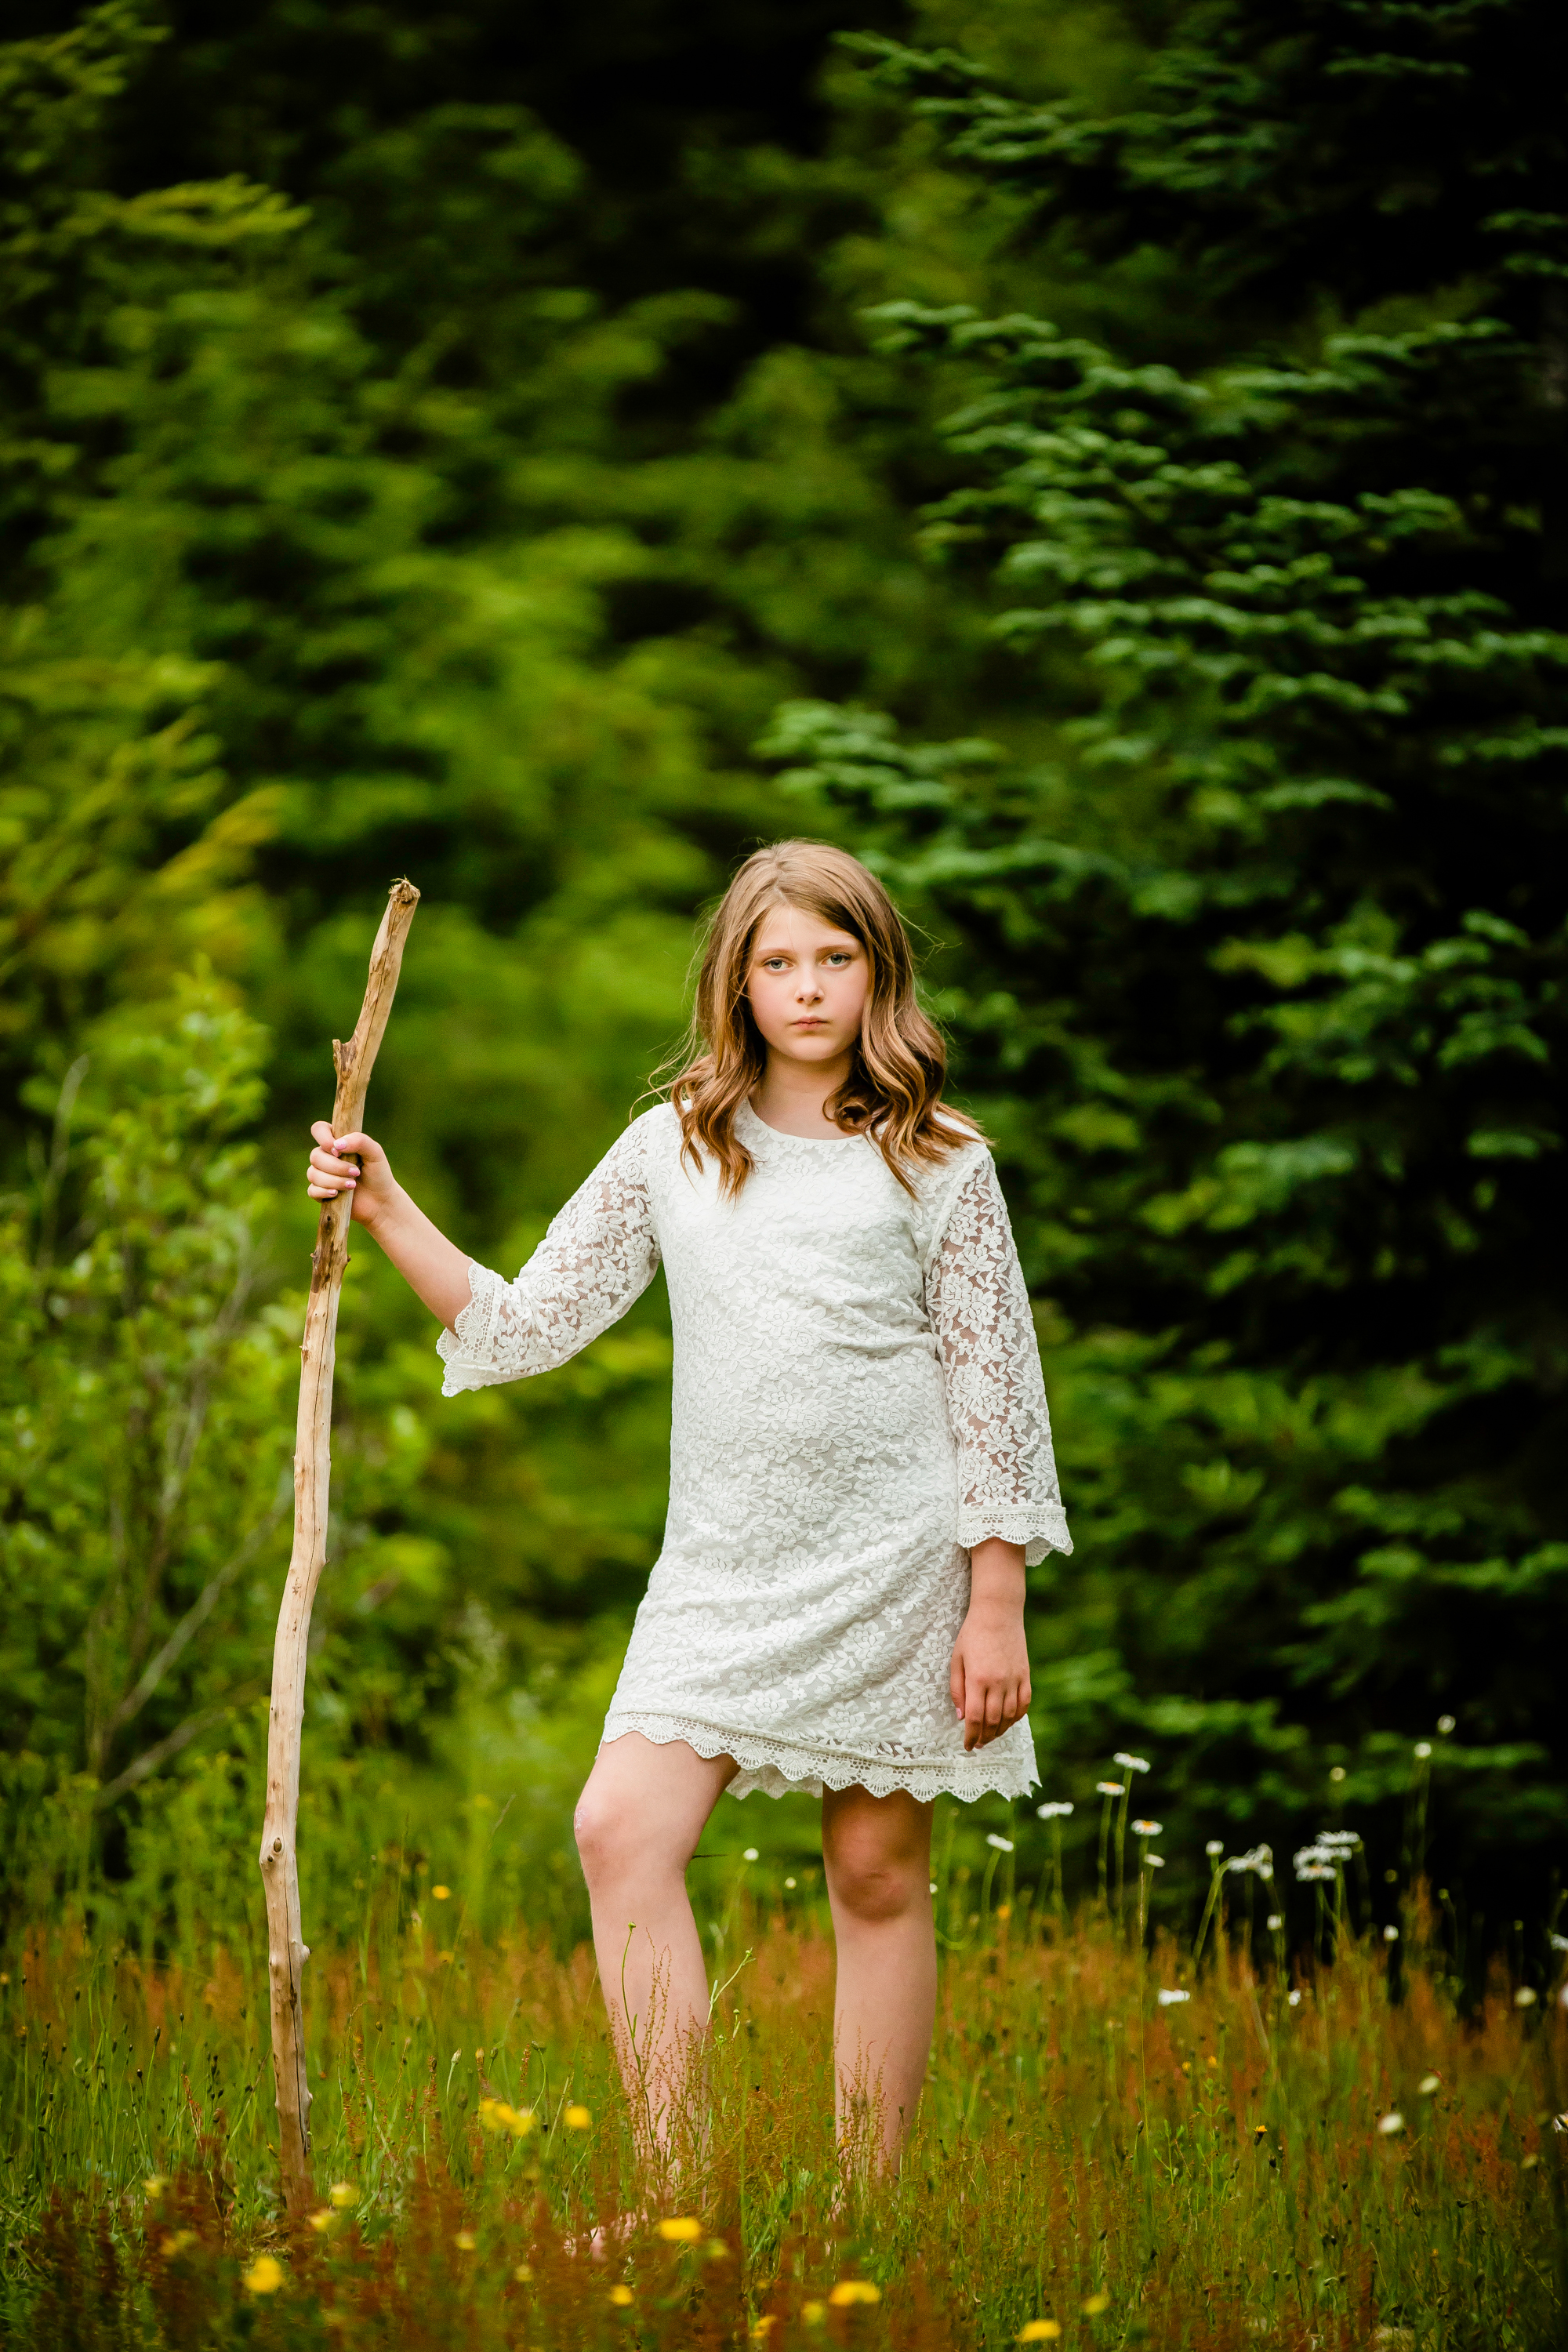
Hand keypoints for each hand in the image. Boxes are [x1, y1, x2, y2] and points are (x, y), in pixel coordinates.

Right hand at [306, 1123, 399, 1230]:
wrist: (380, 1201)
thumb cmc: (378, 1174)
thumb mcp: (375, 1153)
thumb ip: (360, 1141)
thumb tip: (338, 1144)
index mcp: (338, 1142)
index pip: (319, 1129)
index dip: (324, 1138)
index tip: (339, 1150)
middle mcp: (326, 1156)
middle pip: (315, 1156)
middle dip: (336, 1167)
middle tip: (356, 1173)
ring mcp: (321, 1174)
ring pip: (313, 1174)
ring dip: (334, 1181)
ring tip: (353, 1185)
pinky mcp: (320, 1192)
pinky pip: (312, 1190)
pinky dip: (325, 1192)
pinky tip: (337, 1194)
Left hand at [950, 1538, 1030, 1751]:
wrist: (998, 1613)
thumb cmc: (971, 1635)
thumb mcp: (956, 1660)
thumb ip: (957, 1690)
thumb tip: (961, 1717)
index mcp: (978, 1679)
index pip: (974, 1718)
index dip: (970, 1736)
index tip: (967, 1746)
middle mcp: (998, 1683)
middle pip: (992, 1721)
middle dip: (984, 1737)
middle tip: (978, 1744)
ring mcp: (1014, 1680)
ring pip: (1009, 1716)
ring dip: (999, 1730)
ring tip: (990, 1736)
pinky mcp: (1025, 1675)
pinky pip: (1024, 1704)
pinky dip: (1016, 1717)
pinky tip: (1008, 1722)